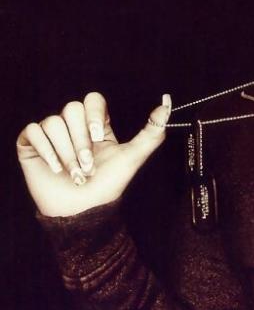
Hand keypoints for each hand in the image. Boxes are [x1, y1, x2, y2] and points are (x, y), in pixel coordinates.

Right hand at [16, 92, 171, 216]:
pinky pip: (33, 131)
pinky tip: (55, 168)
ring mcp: (52, 135)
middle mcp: (74, 127)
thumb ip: (153, 131)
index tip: (98, 135)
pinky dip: (46, 151)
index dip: (94, 113)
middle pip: (72, 109)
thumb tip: (166, 105)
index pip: (93, 99)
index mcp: (96, 125)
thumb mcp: (134, 156)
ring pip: (53, 122)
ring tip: (74, 172)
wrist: (84, 211)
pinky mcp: (32, 145)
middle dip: (81, 140)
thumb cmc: (108, 185)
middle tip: (87, 164)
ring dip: (66, 152)